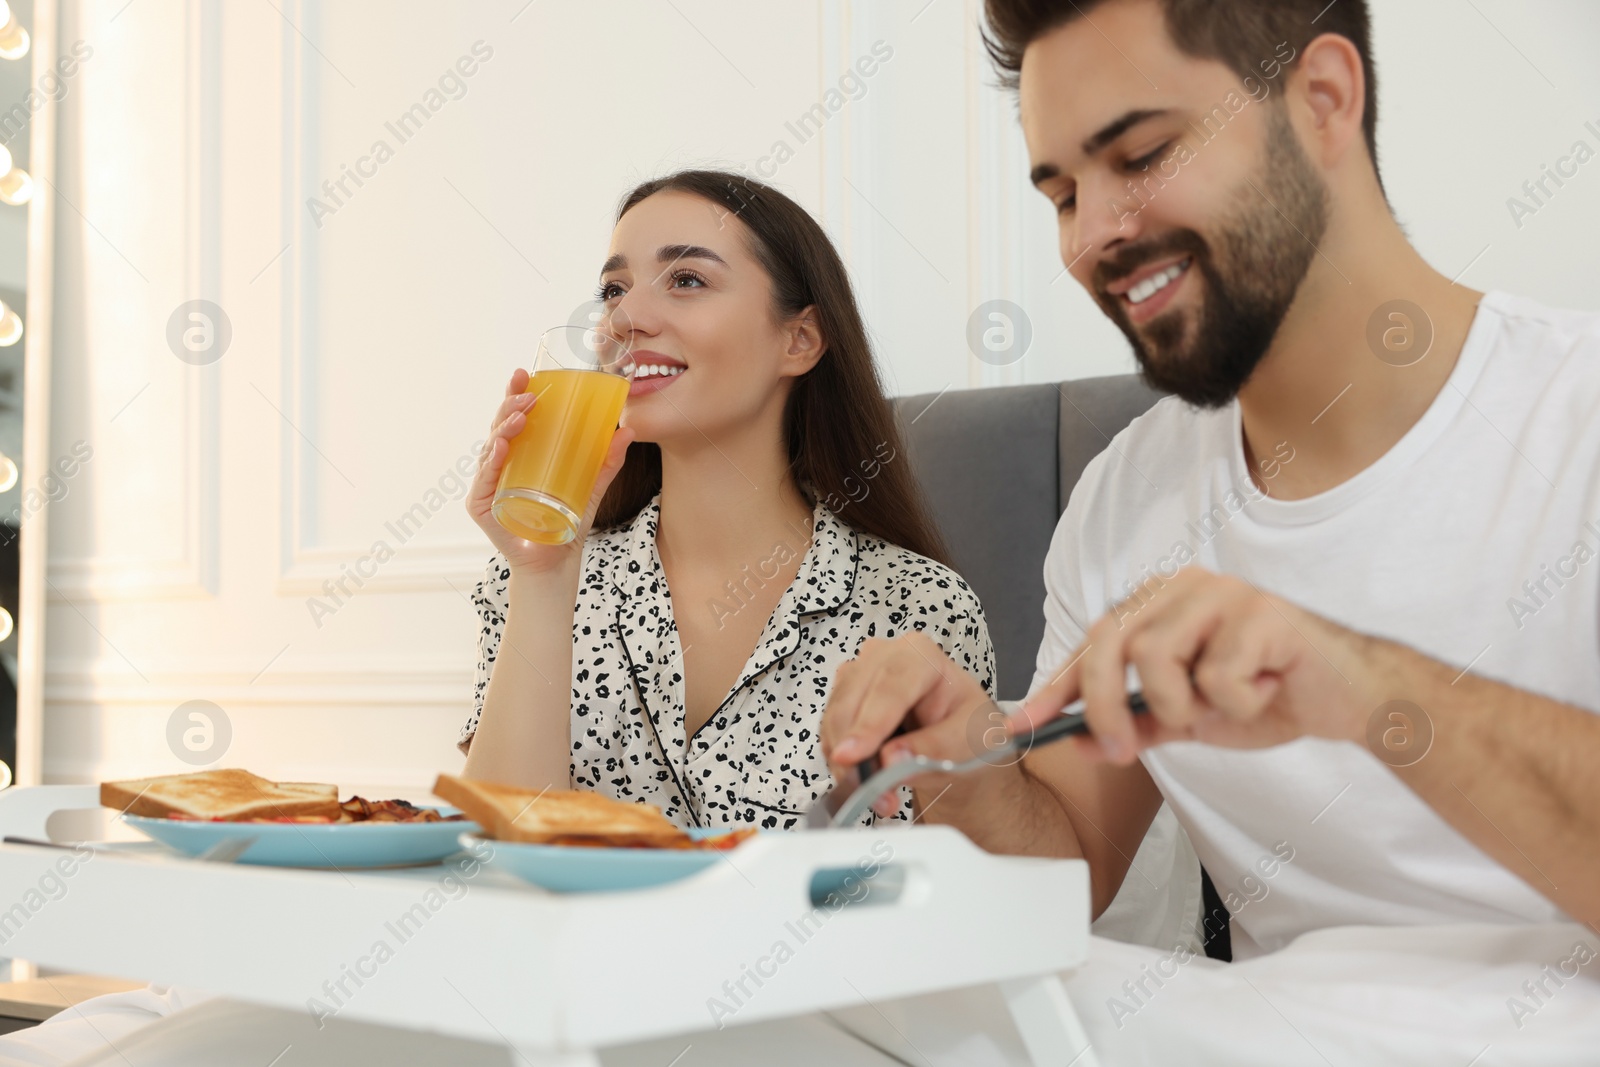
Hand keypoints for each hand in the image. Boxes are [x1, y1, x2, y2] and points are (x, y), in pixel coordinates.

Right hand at [466, 368, 635, 575]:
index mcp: (521, 454)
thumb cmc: (567, 521)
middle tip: (528, 393)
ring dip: (504, 428)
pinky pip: (484, 479)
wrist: (556, 563)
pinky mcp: (482, 505)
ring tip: (521, 415)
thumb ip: (607, 461)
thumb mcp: (592, 486)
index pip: (515, 416)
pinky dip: (492, 461)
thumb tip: (627, 431)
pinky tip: (500, 448)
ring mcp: (488, 483)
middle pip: (500, 426)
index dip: (516, 393)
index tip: (525, 373)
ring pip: (491, 447)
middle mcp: (500, 464)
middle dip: (511, 404)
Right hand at [823, 633, 1003, 817]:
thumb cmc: (968, 730)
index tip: (853, 757)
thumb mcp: (969, 741)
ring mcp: (860, 674)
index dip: (869, 723)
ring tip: (878, 796)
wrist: (957, 742)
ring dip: (847, 762)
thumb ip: (934, 749)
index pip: (890, 686)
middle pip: (853, 699)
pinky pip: (830, 731)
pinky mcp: (844, 698)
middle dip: (855, 750)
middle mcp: (885, 656)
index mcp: (923, 655)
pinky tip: (866, 780)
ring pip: (835, 717)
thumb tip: (890, 760)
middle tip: (871, 793)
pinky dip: (841, 762)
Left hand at [1012, 568, 1375, 765]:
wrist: (1347, 700)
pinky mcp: (1262, 612)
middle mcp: (1184, 586)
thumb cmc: (1266, 696)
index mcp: (1161, 603)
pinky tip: (1265, 693)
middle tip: (1120, 751)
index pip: (1093, 642)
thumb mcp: (1188, 718)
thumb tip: (1080, 739)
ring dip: (1180, 705)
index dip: (1057, 687)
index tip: (1025, 726)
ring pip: (1155, 656)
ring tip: (1221, 710)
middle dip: (1105, 706)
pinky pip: (1216, 675)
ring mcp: (1223, 593)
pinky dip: (1236, 704)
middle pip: (1112, 642)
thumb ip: (1137, 724)